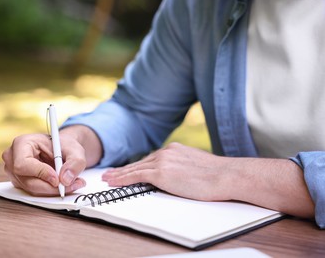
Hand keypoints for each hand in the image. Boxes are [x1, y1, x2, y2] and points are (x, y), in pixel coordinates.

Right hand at [2, 132, 86, 196]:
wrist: (61, 150)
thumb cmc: (64, 146)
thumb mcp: (75, 150)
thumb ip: (74, 162)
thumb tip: (66, 179)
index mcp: (21, 143)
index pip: (23, 164)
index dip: (41, 173)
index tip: (57, 178)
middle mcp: (13, 158)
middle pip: (28, 181)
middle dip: (51, 187)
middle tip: (71, 185)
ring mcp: (14, 172)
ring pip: (32, 190)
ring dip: (53, 190)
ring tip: (73, 184)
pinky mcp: (20, 183)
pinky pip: (34, 193)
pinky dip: (50, 192)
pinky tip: (62, 185)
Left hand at [102, 142, 231, 200]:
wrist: (225, 175)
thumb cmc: (217, 175)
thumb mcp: (196, 166)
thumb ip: (182, 167)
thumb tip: (177, 176)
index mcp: (174, 150)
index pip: (150, 159)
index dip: (136, 166)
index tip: (127, 169)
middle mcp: (166, 152)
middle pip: (139, 162)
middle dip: (123, 169)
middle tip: (110, 174)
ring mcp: (162, 161)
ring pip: (135, 168)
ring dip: (119, 174)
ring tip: (108, 179)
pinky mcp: (161, 173)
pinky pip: (136, 176)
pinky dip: (123, 179)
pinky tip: (114, 182)